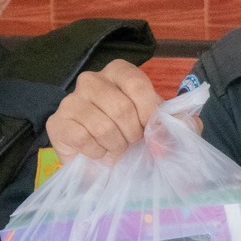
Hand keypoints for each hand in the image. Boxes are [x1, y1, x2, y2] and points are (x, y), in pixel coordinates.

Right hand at [46, 61, 189, 161]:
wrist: (111, 167)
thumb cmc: (139, 141)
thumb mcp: (169, 131)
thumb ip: (183, 123)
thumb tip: (181, 123)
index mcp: (120, 73)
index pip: (136, 83)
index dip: (147, 112)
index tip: (150, 129)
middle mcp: (92, 80)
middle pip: (120, 107)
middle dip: (133, 135)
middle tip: (132, 144)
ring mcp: (71, 100)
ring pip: (101, 125)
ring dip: (116, 146)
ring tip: (116, 149)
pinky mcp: (57, 123)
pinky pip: (81, 137)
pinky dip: (97, 153)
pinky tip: (98, 153)